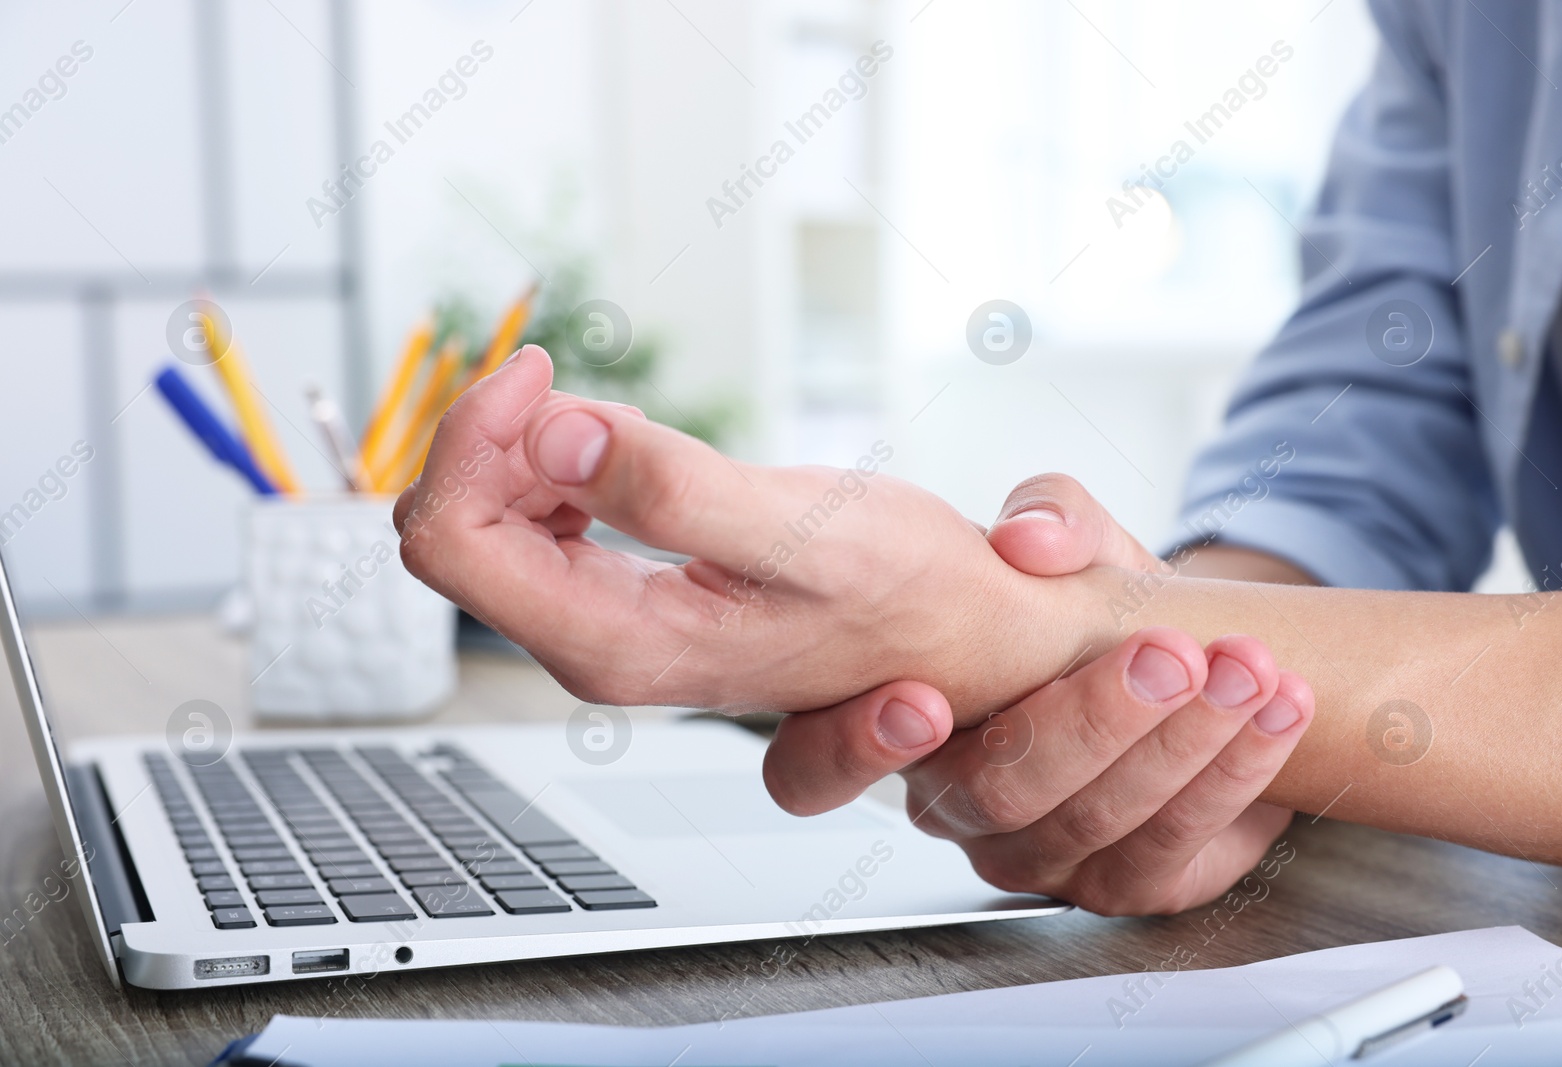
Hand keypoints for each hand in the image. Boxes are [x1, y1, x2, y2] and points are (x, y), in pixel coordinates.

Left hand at [393, 347, 1086, 716]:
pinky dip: (557, 468)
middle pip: (454, 535)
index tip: (541, 375)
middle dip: (492, 439)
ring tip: (612, 418)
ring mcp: (607, 630)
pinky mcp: (628, 602)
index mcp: (617, 644)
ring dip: (526, 450)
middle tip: (565, 380)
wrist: (961, 642)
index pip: (452, 541)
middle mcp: (595, 651)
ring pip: (489, 529)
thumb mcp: (801, 529)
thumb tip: (553, 434)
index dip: (473, 438)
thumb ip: (671, 490)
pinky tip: (620, 449)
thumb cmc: (905, 592)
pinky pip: (539, 528)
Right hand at [763, 476, 1314, 914]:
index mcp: (892, 722)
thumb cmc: (1087, 602)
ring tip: (1248, 670)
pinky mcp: (1124, 884)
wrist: (1183, 647)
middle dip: (1088, 723)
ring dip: (1183, 745)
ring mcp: (1034, 855)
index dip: (855, 748)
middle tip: (1167, 654)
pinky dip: (1235, 776)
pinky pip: (1172, 852)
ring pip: (1093, 825)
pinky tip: (1276, 714)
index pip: (811, 770)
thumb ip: (1047, 518)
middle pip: (994, 792)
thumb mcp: (1067, 539)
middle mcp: (951, 802)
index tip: (922, 700)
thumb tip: (1031, 541)